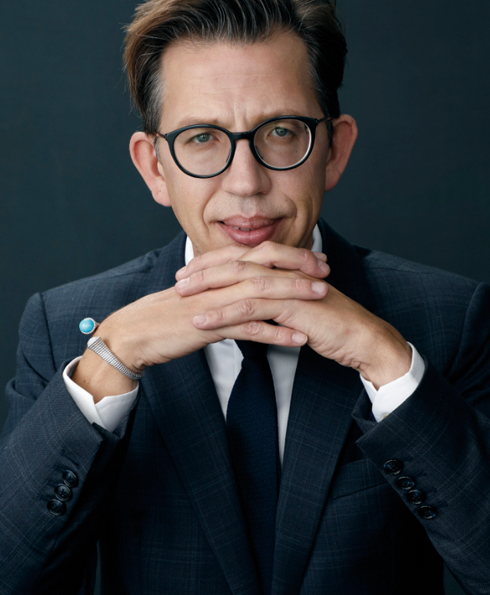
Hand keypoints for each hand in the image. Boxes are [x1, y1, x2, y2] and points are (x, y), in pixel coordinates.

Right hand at [73, 242, 329, 399]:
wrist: (132, 334)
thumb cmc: (164, 317)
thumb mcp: (196, 297)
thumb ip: (220, 290)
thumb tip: (243, 291)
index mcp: (213, 272)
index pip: (256, 254)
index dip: (287, 254)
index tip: (314, 258)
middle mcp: (216, 281)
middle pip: (264, 267)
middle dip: (298, 267)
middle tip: (326, 270)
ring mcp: (213, 302)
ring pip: (260, 293)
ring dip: (293, 294)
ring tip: (323, 297)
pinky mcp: (208, 326)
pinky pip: (248, 329)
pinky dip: (276, 333)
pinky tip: (299, 339)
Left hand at [179, 241, 411, 387]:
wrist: (362, 337)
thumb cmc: (331, 324)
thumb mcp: (297, 307)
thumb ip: (276, 300)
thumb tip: (253, 305)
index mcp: (284, 267)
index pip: (242, 257)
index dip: (213, 262)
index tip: (189, 271)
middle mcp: (284, 270)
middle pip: (235, 262)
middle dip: (202, 270)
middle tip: (177, 280)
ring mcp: (288, 285)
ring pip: (238, 281)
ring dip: (206, 290)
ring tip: (181, 299)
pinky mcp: (292, 304)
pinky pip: (250, 307)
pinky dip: (223, 314)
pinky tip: (203, 322)